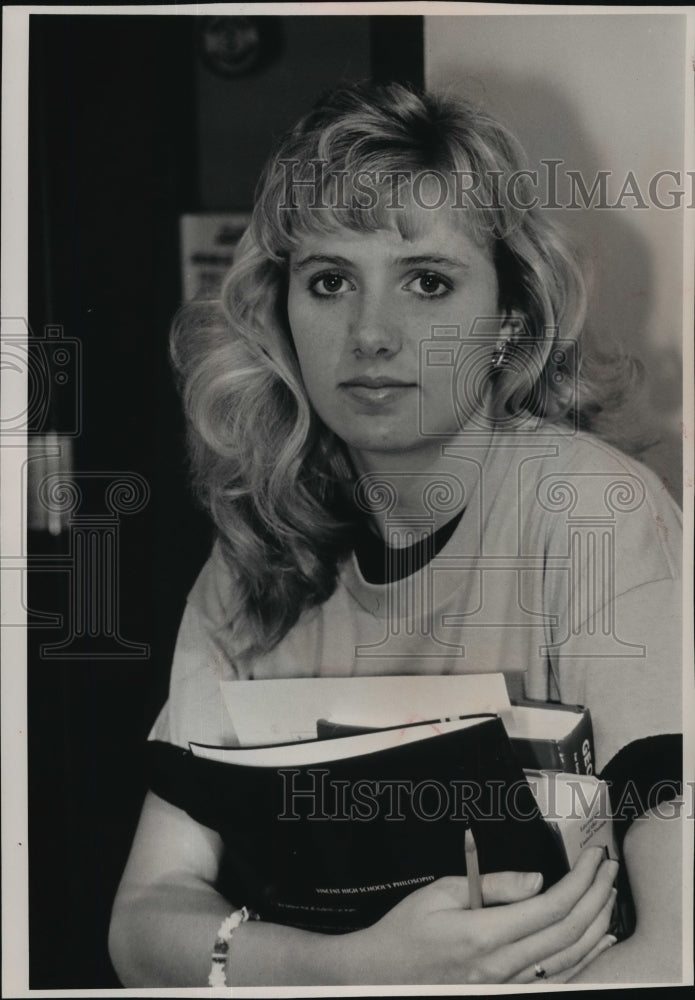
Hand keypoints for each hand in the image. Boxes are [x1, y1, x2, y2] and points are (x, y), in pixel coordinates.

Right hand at [349, 846, 618, 984]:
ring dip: (597, 925)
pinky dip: (585, 959)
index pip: (549, 906)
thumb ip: (494, 886)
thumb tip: (538, 880)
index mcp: (483, 935)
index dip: (579, 879)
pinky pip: (557, 980)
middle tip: (608, 866)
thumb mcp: (441, 892)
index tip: (592, 856)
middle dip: (596, 895)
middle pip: (567, 933)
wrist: (381, 974)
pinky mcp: (505, 993)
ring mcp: (505, 986)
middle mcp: (500, 967)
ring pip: (569, 960)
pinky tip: (598, 940)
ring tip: (609, 894)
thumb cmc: (406, 930)